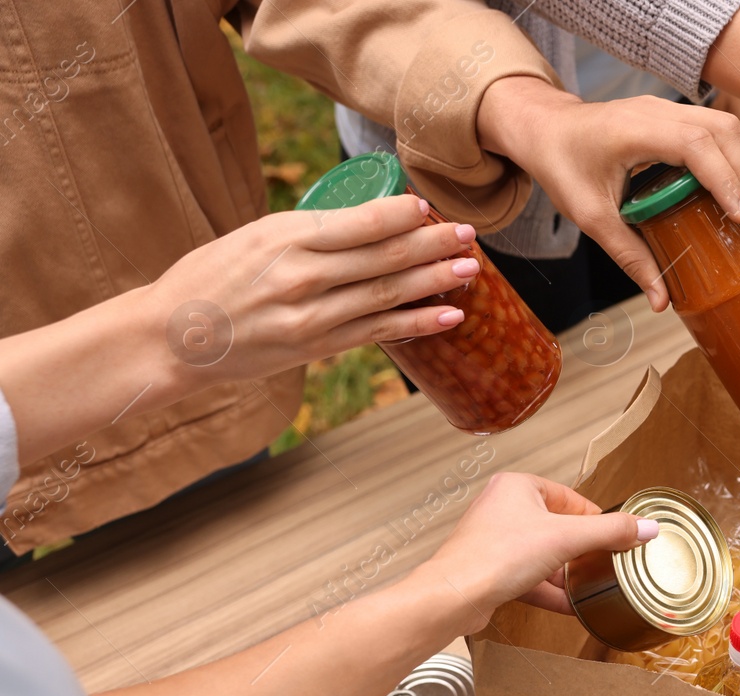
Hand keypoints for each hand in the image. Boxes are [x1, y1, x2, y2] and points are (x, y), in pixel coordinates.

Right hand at [1, 196, 479, 465]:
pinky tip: (448, 316)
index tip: (430, 207)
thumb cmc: (213, 277)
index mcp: (287, 237)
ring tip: (470, 270)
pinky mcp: (316, 347)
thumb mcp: (255, 237)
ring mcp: (312, 315)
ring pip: (387, 295)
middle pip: (384, 257)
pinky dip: (417, 323)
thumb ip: (310, 232)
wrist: (172, 336)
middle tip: (470, 234)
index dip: (402, 216)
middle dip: (433, 245)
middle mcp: (303, 276)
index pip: (361, 222)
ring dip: (435, 282)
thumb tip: (372, 219)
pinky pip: (377, 332)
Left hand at [416, 472, 659, 616]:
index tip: (617, 537)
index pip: (570, 498)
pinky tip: (573, 608)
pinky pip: (530, 578)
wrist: (455, 596)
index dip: (596, 519)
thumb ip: (610, 533)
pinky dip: (552, 592)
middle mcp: (504, 509)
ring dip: (568, 574)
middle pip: (558, 527)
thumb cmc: (496, 555)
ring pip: (544, 556)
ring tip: (593, 587)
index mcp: (518, 487)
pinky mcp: (493, 571)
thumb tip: (647, 527)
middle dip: (582, 550)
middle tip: (607, 563)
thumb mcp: (566, 539)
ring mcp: (496, 542)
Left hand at [478, 78, 739, 311]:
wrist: (544, 126)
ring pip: (728, 128)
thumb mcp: (590, 216)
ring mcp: (669, 108)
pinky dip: (739, 161)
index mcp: (636, 129)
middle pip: (723, 132)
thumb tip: (661, 301)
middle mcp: (658, 110)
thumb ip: (628, 255)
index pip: (695, 145)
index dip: (726, 178)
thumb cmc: (561, 164)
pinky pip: (718, 131)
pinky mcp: (675, 116)